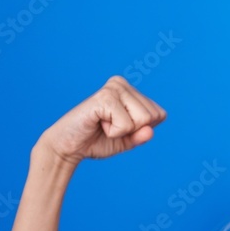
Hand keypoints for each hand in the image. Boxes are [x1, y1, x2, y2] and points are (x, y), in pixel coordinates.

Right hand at [38, 75, 166, 164]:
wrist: (69, 146)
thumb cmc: (97, 140)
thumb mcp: (128, 140)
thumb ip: (142, 136)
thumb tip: (150, 131)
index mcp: (131, 90)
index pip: (160, 115)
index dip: (142, 130)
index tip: (120, 127)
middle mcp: (123, 83)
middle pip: (152, 117)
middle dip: (133, 130)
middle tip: (110, 126)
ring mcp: (113, 88)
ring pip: (143, 120)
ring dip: (123, 131)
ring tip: (104, 124)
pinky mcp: (104, 97)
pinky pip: (126, 125)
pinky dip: (114, 133)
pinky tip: (99, 123)